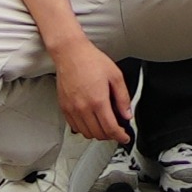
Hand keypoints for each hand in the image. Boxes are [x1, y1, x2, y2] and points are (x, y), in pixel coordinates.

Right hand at [53, 30, 137, 149]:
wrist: (70, 53)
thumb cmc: (91, 60)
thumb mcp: (115, 76)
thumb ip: (123, 98)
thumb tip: (127, 114)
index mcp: (98, 100)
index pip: (110, 128)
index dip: (120, 136)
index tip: (124, 138)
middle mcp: (83, 108)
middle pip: (98, 134)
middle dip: (110, 135)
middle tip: (117, 130)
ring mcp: (72, 109)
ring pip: (86, 133)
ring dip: (97, 133)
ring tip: (105, 125)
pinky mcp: (64, 108)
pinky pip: (75, 127)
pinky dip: (85, 129)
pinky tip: (91, 121)